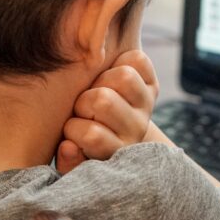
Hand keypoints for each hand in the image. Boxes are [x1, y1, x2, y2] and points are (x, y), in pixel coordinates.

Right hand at [56, 50, 158, 173]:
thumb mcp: (73, 157)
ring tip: (95, 89)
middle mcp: (136, 129)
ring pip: (124, 77)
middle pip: (104, 101)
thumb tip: (68, 146)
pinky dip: (121, 60)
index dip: (73, 129)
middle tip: (82, 108)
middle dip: (84, 101)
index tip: (71, 130)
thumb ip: (67, 159)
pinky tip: (110, 75)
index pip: (93, 136)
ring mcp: (146, 105)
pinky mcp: (152, 84)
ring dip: (102, 79)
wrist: (110, 127)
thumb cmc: (81, 141)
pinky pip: (137, 60)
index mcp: (116, 150)